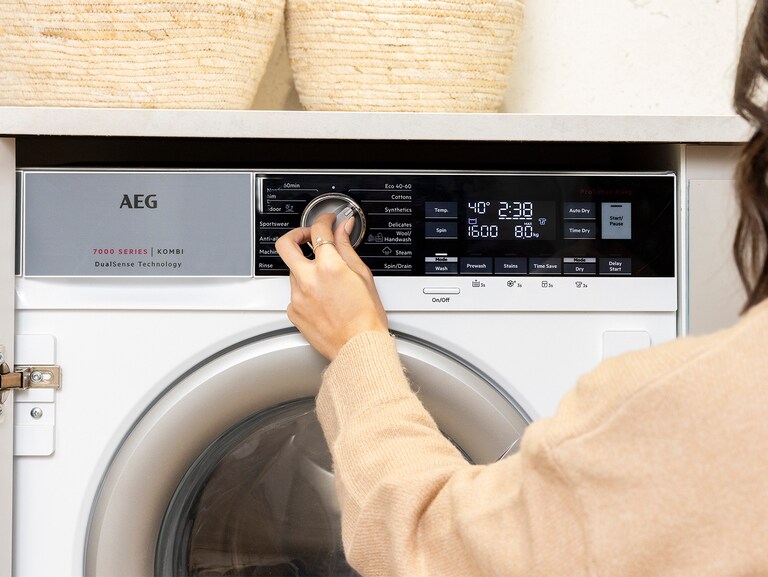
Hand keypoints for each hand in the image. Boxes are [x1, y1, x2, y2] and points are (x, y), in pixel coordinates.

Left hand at [275, 213, 388, 359]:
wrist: (358, 348)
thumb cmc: (366, 318)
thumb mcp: (363, 275)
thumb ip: (347, 248)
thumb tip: (343, 229)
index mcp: (329, 267)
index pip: (319, 230)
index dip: (324, 220)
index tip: (328, 221)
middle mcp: (308, 279)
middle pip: (285, 244)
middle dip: (296, 235)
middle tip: (308, 236)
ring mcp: (297, 296)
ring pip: (292, 270)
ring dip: (305, 267)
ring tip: (325, 279)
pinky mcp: (293, 311)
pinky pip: (294, 293)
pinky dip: (306, 290)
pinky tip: (323, 299)